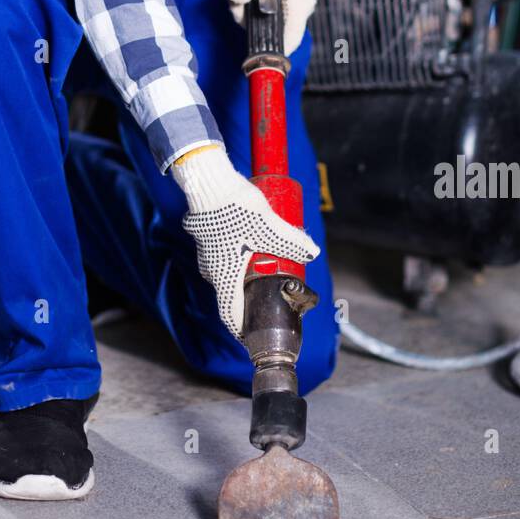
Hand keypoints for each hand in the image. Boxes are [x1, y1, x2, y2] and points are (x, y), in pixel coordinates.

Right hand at [171, 145, 319, 338]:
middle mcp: (212, 270)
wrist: (208, 180)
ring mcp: (208, 254)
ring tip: (270, 268)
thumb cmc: (234, 208)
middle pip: (233, 295)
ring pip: (230, 274)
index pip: (231, 315)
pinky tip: (255, 245)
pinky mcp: (209, 238)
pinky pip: (225, 257)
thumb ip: (292, 242)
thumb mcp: (270, 227)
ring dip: (248, 276)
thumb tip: (311, 252)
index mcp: (225, 277)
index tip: (255, 338)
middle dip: (254, 299)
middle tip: (274, 297)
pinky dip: (241, 259)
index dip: (243, 330)